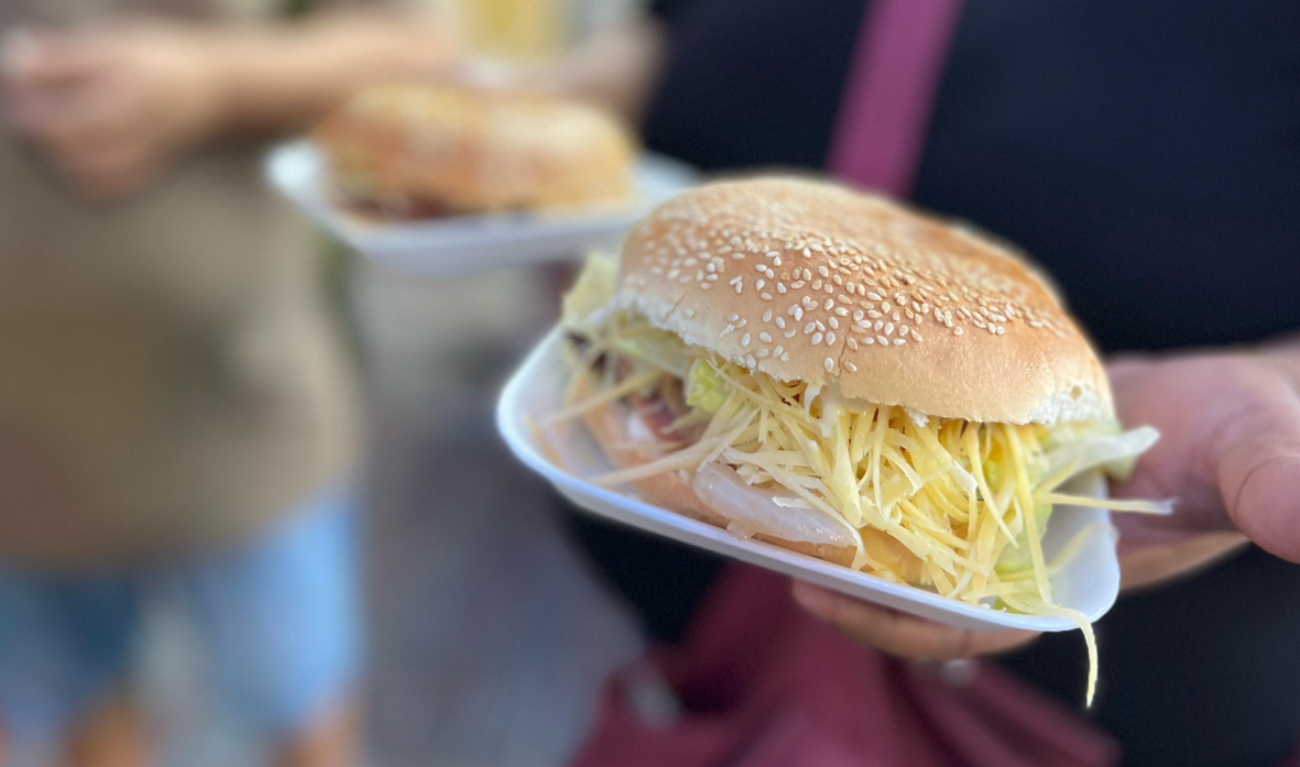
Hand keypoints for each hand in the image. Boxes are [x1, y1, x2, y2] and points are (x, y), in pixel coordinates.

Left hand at [1, 23, 224, 197]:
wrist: (219, 87)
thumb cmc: (158, 57)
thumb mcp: (115, 42)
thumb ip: (64, 54)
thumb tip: (14, 58)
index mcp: (126, 74)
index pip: (64, 85)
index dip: (28, 91)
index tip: (10, 89)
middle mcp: (139, 109)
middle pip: (73, 130)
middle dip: (37, 128)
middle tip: (18, 117)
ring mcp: (149, 139)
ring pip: (92, 161)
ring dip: (57, 156)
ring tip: (42, 142)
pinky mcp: (155, 161)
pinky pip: (116, 180)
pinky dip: (87, 179)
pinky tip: (71, 166)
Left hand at [795, 342, 1299, 654]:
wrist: (1228, 397)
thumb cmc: (1251, 432)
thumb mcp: (1256, 457)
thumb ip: (1275, 489)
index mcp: (1064, 583)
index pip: (968, 622)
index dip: (900, 619)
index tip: (826, 591)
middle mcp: (1016, 555)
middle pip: (913, 584)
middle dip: (843, 573)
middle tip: (760, 542)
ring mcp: (994, 511)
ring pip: (902, 534)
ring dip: (841, 523)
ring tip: (762, 498)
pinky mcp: (980, 463)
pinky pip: (912, 475)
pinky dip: (867, 469)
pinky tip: (814, 438)